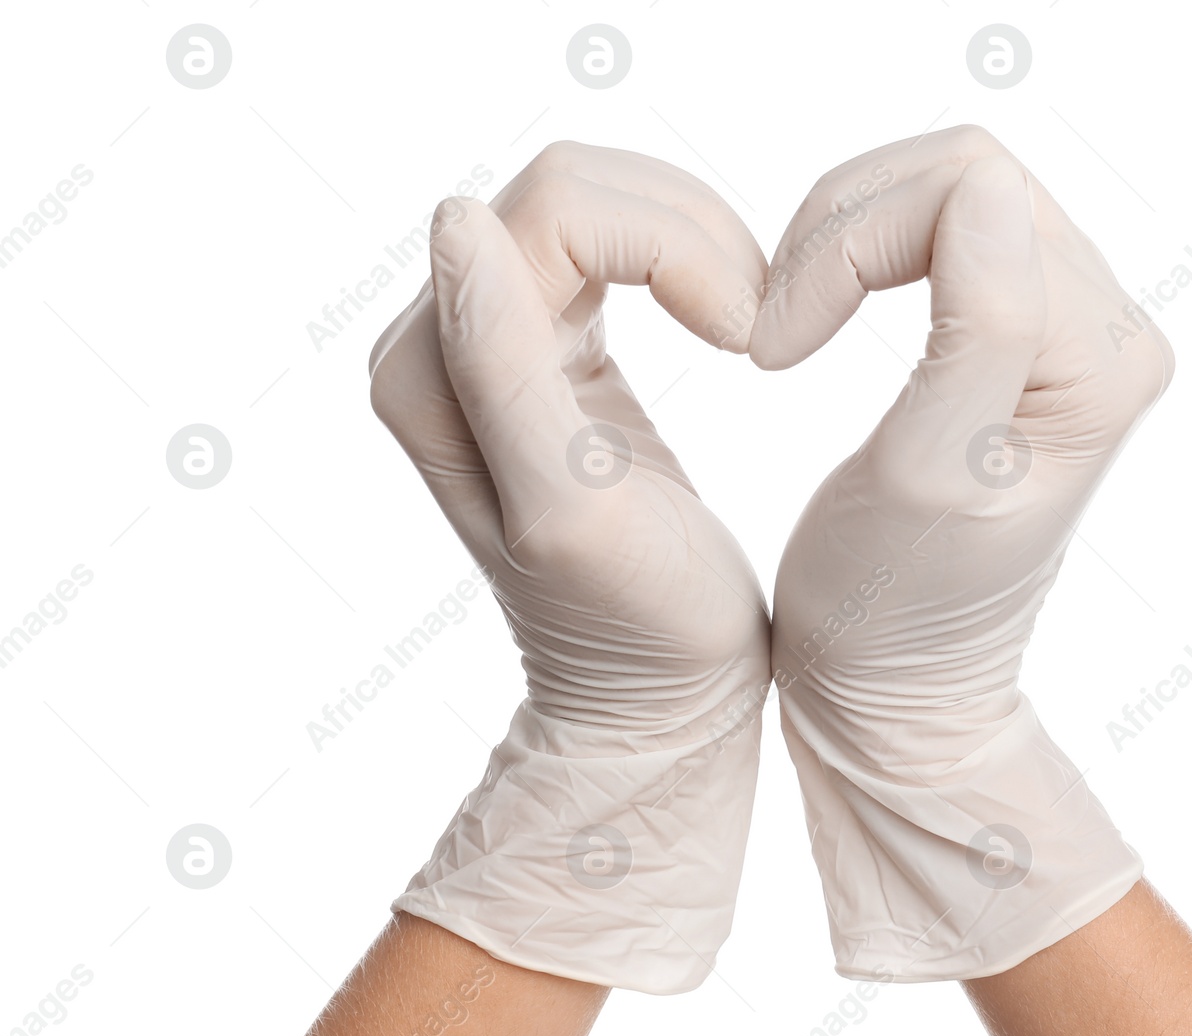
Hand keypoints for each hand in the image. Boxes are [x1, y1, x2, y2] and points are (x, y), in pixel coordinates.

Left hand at [369, 143, 770, 994]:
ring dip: (697, 244)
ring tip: (751, 330)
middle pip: (572, 187)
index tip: (747, 334)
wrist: (655, 690)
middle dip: (689, 234)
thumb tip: (458, 217)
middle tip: (758, 328)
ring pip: (598, 201)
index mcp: (431, 368)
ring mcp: (493, 336)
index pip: (553, 206)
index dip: (673, 242)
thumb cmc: (637, 620)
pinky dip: (687, 261)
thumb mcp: (572, 504)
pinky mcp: (549, 342)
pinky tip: (725, 325)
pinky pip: (614, 240)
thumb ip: (502, 365)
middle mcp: (441, 338)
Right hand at [753, 126, 1173, 980]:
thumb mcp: (929, 479)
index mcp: (1102, 359)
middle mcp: (1109, 330)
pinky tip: (824, 316)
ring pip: (943, 189)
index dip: (842, 245)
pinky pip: (939, 229)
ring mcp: (1068, 327)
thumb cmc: (893, 611)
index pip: (966, 194)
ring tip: (788, 328)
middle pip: (960, 174)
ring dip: (842, 239)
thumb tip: (982, 192)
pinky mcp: (1022, 332)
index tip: (768, 348)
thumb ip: (980, 329)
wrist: (895, 686)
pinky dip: (860, 254)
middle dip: (839, 230)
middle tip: (769, 332)